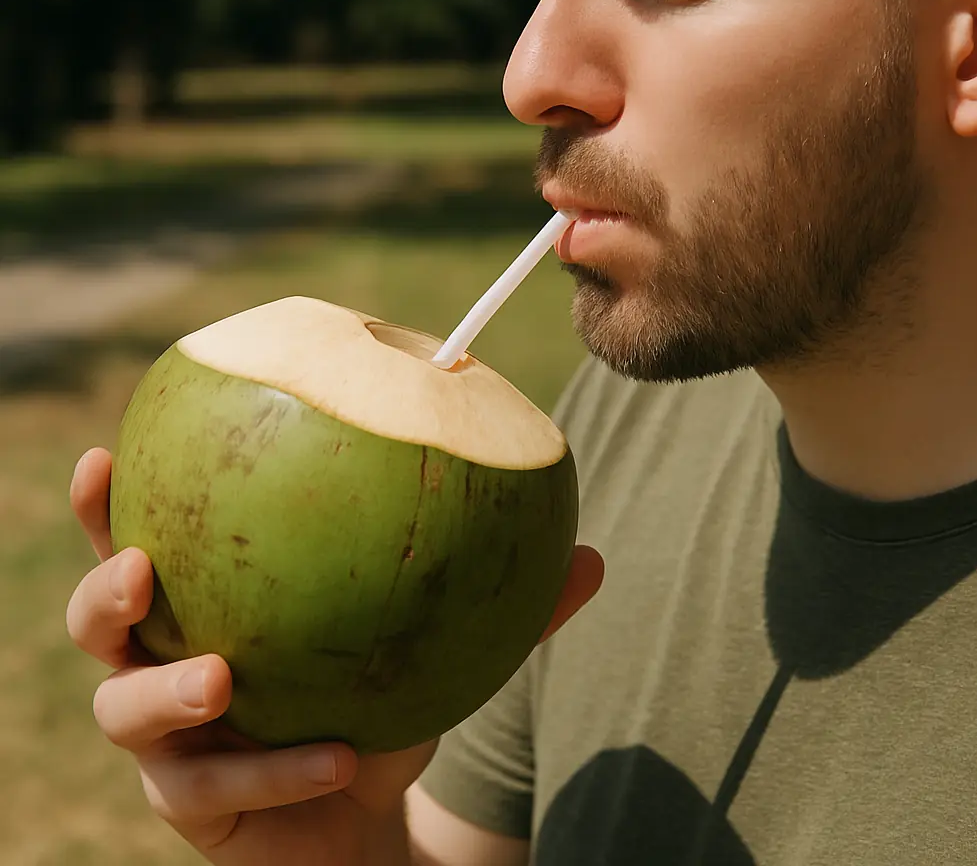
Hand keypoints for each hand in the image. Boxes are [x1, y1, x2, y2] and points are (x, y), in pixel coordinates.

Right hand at [66, 448, 603, 864]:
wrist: (365, 808)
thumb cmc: (381, 700)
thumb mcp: (431, 643)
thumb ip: (499, 600)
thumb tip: (590, 554)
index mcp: (213, 597)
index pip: (140, 537)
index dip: (110, 503)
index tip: (109, 454)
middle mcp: (170, 660)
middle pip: (98, 621)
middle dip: (104, 589)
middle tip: (144, 564)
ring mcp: (171, 742)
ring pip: (124, 711)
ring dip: (166, 692)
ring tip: (222, 678)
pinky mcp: (194, 806)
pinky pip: (213, 789)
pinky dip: (275, 771)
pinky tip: (336, 757)